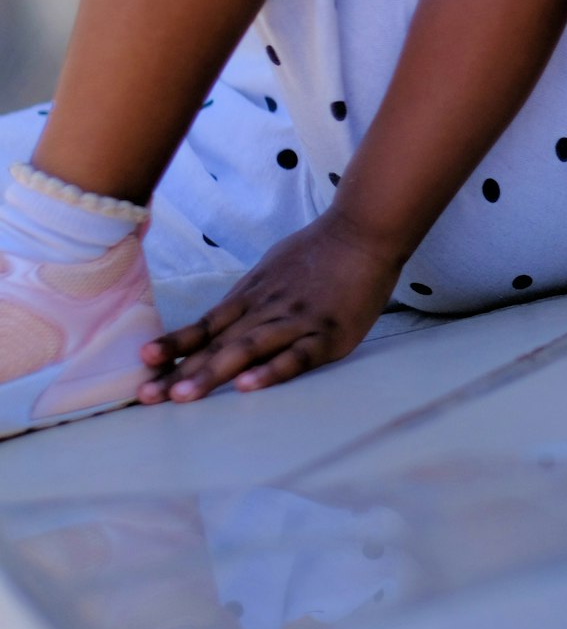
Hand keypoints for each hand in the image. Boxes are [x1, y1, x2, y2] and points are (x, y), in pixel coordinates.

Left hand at [137, 217, 400, 403]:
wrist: (362, 231)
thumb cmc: (319, 250)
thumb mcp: (273, 268)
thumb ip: (249, 296)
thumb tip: (221, 317)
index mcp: (252, 296)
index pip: (206, 326)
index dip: (175, 345)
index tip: (142, 363)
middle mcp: (265, 310)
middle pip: (217, 345)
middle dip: (180, 371)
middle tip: (146, 396)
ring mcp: (295, 322)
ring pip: (247, 350)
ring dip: (212, 374)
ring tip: (182, 397)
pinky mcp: (326, 336)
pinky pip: (296, 357)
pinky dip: (271, 372)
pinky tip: (248, 387)